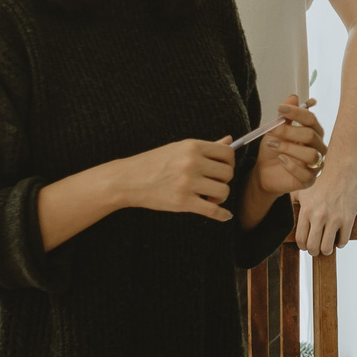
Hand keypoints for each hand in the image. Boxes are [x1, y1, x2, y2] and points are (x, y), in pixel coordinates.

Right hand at [121, 138, 236, 219]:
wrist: (127, 179)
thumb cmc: (153, 163)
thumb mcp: (179, 148)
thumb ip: (205, 147)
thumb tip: (229, 140)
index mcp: (192, 146)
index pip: (227, 153)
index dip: (229, 163)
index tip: (222, 169)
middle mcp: (192, 162)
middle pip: (228, 173)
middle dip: (224, 181)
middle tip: (212, 185)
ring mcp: (187, 182)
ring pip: (223, 191)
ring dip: (220, 197)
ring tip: (209, 197)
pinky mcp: (182, 202)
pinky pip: (213, 210)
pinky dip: (222, 214)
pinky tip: (224, 215)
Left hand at [252, 96, 326, 199]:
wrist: (263, 172)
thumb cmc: (273, 150)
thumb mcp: (276, 131)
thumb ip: (286, 117)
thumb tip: (294, 97)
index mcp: (312, 133)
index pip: (311, 120)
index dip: (297, 112)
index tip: (280, 109)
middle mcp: (318, 148)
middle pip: (311, 135)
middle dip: (290, 131)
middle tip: (272, 131)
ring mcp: (315, 165)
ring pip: (311, 155)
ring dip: (290, 148)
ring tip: (273, 145)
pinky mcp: (309, 180)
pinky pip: (306, 174)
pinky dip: (291, 166)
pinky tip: (281, 159)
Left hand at [292, 153, 356, 253]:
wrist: (342, 169)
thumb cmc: (322, 178)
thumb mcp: (302, 189)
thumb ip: (292, 201)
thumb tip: (284, 211)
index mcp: (306, 210)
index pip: (301, 239)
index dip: (303, 246)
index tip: (306, 245)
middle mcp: (319, 216)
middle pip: (313, 246)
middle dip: (314, 251)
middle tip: (316, 248)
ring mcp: (334, 218)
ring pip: (327, 247)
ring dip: (326, 250)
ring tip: (327, 246)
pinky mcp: (348, 218)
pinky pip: (343, 240)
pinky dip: (340, 243)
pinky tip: (338, 239)